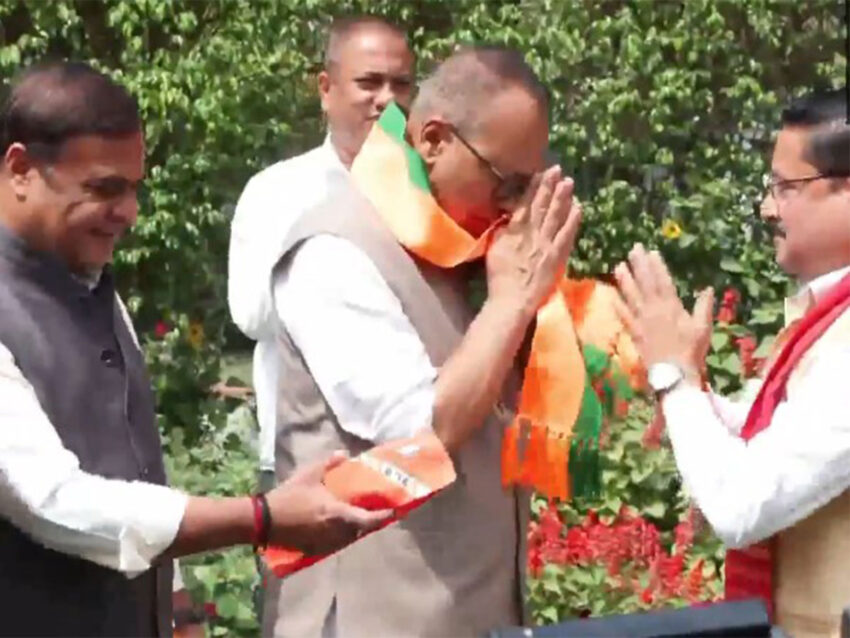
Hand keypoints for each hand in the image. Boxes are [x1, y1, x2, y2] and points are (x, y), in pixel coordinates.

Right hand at [265, 452, 391, 554]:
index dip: (383, 517)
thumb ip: (328, 464)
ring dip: (355, 529)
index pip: (367, 519)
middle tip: (376, 510)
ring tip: (358, 516)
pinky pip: (335, 544)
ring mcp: (325, 543)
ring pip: (348, 538)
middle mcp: (335, 531)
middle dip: (369, 521)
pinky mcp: (315, 549)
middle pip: (360, 530)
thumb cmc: (289, 496)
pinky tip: (338, 526)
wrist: (264, 520)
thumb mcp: (309, 475)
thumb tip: (344, 453)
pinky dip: (341, 535)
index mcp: (337, 513)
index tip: (395, 511)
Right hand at [486, 166, 582, 315]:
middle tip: (557, 170)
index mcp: (513, 232)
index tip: (540, 173)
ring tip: (569, 182)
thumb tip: (509, 220)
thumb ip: (503, 233)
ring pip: (555, 216)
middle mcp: (531, 234)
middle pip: (542, 206)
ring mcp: (546, 245)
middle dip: (550, 187)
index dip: (534, 188)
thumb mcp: (494, 250)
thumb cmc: (499, 279)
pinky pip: (567, 235)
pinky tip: (578, 208)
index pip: (525, 204)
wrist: (512, 300)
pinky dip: (573, 221)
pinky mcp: (557, 256)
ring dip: (562, 198)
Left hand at [613, 244, 713, 380]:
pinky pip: (624, 316)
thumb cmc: (691, 351)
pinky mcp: (634, 333)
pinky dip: (617, 305)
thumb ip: (703, 307)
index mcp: (671, 307)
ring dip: (625, 280)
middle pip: (645, 284)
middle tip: (633, 249)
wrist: (674, 374)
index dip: (656, 266)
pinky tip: (611, 295)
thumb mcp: (703, 328)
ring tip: (618, 265)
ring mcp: (642, 321)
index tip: (651, 252)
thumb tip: (708, 288)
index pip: (662, 281)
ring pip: (631, 296)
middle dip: (639, 265)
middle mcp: (654, 310)